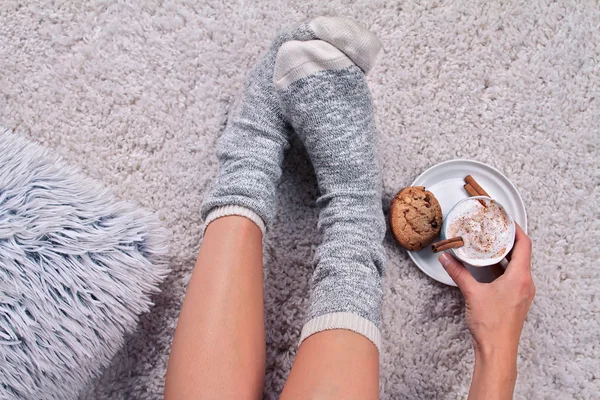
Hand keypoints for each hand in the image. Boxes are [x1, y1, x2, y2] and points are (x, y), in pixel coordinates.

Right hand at [438, 224, 534, 398]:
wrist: (497, 350)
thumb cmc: (491, 325)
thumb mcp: (472, 293)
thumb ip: (458, 273)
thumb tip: (446, 259)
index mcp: (520, 278)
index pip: (524, 245)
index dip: (516, 229)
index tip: (506, 220)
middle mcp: (526, 283)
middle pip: (522, 253)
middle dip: (508, 240)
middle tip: (495, 229)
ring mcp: (523, 293)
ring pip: (518, 266)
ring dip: (505, 255)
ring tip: (490, 244)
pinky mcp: (517, 300)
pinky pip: (514, 277)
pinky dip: (503, 268)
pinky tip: (489, 267)